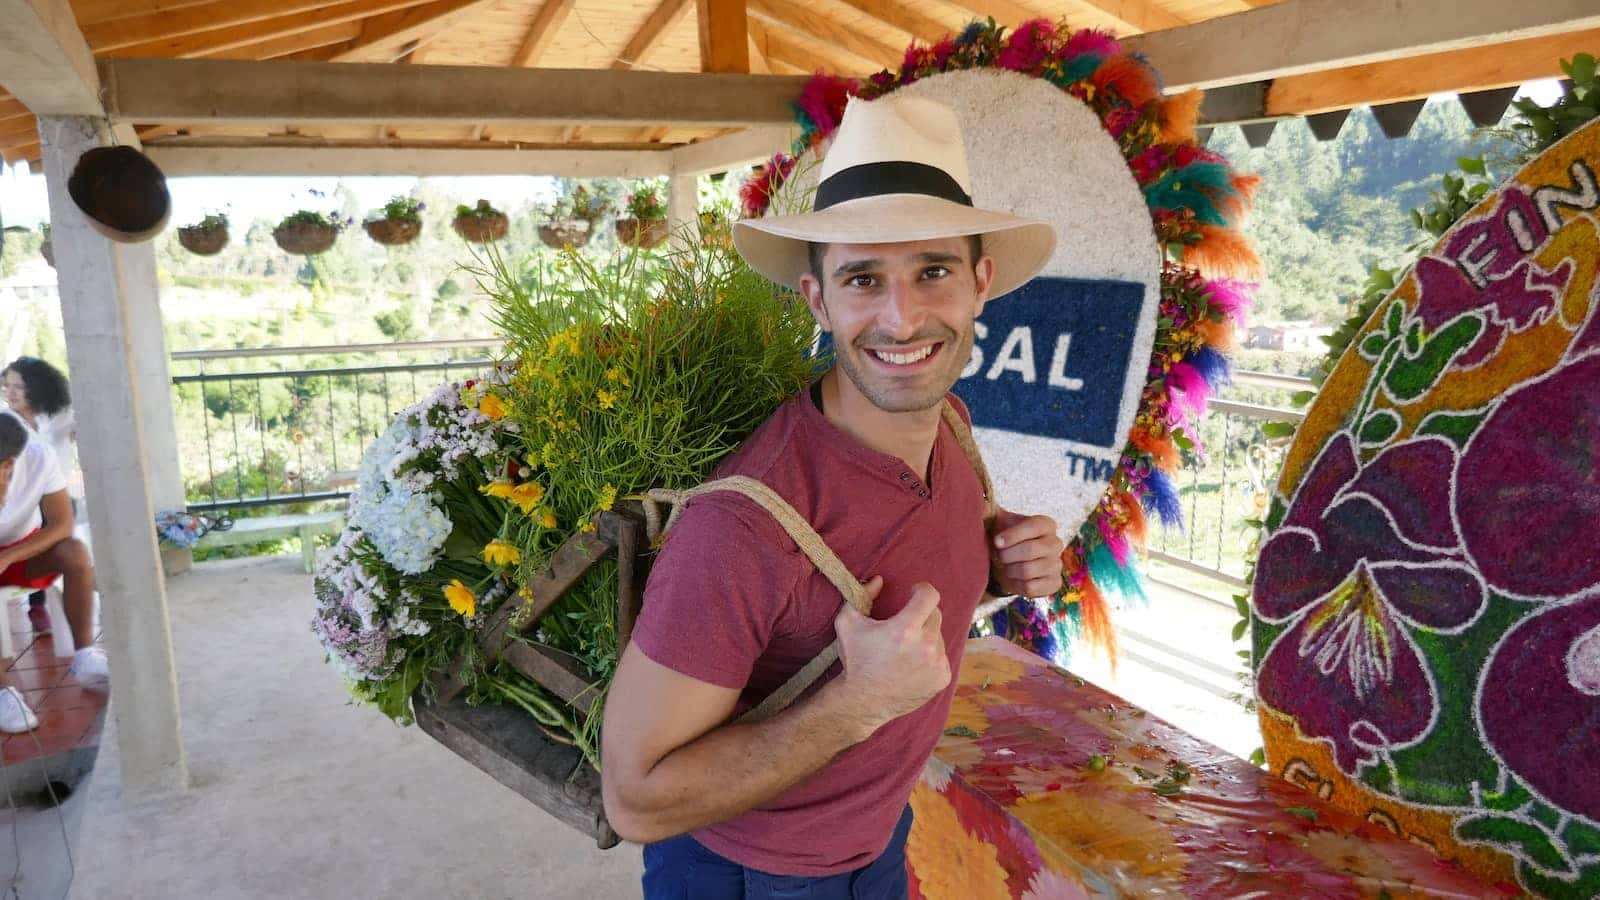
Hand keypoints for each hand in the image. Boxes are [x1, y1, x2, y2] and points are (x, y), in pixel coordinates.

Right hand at [832, 579, 950, 733]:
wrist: (862, 701)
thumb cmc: (855, 659)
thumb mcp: (847, 622)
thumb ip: (862, 594)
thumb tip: (879, 580)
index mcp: (905, 629)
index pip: (930, 595)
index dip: (921, 589)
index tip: (913, 593)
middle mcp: (926, 646)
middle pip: (935, 615)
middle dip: (921, 615)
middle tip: (905, 625)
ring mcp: (936, 664)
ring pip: (938, 636)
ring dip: (925, 637)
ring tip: (905, 650)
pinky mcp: (942, 678)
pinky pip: (942, 657)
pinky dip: (930, 657)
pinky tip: (912, 665)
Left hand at [989, 509, 1064, 597]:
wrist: (1007, 563)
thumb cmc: (1002, 538)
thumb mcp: (995, 521)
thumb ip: (987, 510)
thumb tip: (979, 502)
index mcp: (1046, 524)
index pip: (1034, 526)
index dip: (1013, 535)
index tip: (996, 541)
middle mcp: (1056, 543)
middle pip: (1031, 550)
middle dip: (1007, 555)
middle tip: (998, 556)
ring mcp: (1056, 564)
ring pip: (1028, 570)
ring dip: (1009, 570)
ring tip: (1005, 566)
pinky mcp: (1054, 583)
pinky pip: (1031, 587)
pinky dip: (1015, 584)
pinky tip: (1012, 578)